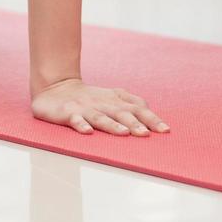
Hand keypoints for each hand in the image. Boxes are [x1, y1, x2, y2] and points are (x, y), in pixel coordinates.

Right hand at [31, 78, 170, 135]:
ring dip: (112, 125)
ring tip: (124, 133)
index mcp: (116, 100)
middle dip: (135, 123)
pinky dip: (81, 125)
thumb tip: (152, 119)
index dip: (151, 118)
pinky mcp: (68, 112)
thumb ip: (131, 105)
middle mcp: (103, 103)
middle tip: (147, 134)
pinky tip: (87, 132)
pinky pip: (75, 119)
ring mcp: (85, 108)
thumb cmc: (90, 98)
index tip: (165, 130)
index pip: (137, 108)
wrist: (56, 87)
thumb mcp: (113, 98)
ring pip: (101, 117)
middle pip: (122, 113)